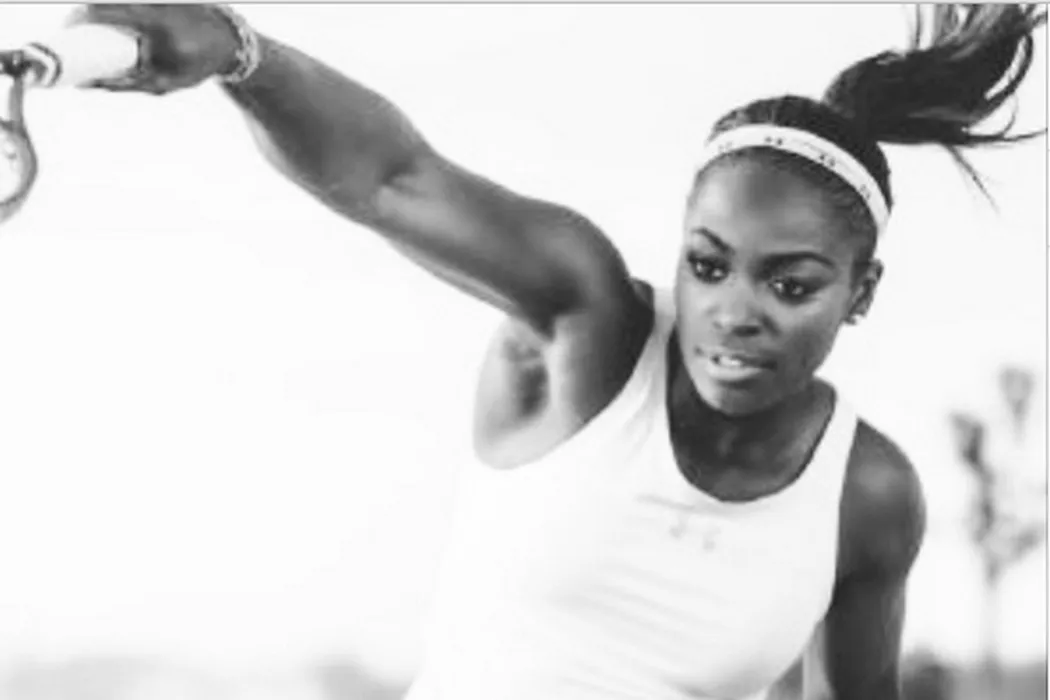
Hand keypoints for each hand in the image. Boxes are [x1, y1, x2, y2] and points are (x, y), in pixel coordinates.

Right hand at [64, 4, 243, 93]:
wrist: (228, 43)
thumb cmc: (194, 66)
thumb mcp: (163, 83)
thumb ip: (124, 84)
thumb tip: (85, 84)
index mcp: (156, 26)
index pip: (106, 12)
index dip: (81, 17)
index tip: (68, 30)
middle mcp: (157, 4)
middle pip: (108, 1)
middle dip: (85, 11)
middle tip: (74, 26)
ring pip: (120, 0)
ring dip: (101, 7)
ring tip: (89, 21)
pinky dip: (117, 6)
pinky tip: (107, 13)